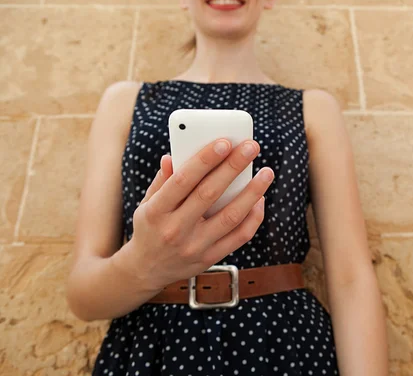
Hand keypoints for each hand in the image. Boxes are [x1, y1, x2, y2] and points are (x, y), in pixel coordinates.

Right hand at [128, 138, 272, 289]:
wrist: (146, 270)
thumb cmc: (150, 228)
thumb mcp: (146, 203)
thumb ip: (163, 179)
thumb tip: (174, 155)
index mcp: (155, 211)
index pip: (183, 180)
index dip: (205, 160)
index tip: (224, 142)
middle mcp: (175, 230)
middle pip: (209, 194)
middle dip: (233, 167)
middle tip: (251, 147)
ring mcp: (194, 247)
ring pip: (230, 217)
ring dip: (252, 192)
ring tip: (266, 173)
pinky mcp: (210, 258)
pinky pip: (239, 237)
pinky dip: (253, 217)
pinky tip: (259, 199)